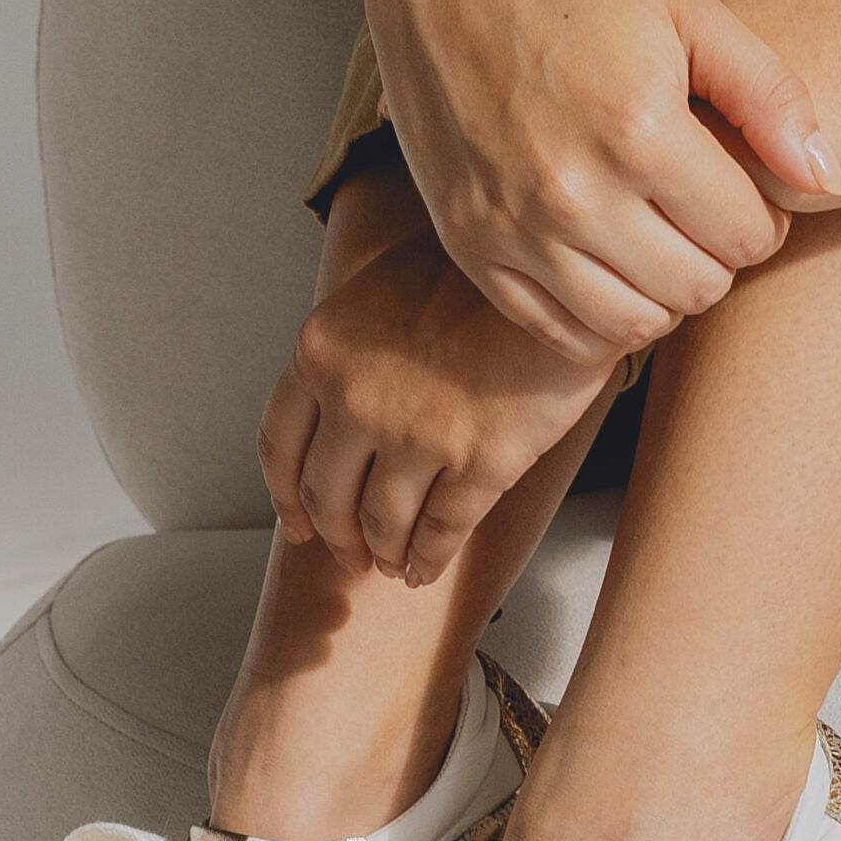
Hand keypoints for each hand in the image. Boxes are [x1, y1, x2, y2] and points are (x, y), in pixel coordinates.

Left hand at [258, 224, 613, 584]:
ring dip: (384, 553)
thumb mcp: (383, 285)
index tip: (297, 526)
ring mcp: (417, 436)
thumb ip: (350, 346)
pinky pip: (442, 531)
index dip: (286, 496)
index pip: (280, 443)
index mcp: (322, 351)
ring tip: (393, 566)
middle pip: (328, 495)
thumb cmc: (477, 271)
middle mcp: (356, 400)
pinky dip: (429, 560)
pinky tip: (427, 571)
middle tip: (351, 557)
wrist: (559, 269)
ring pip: (383, 522)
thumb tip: (338, 402)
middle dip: (338, 537)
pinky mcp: (480, 463)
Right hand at [356, 0, 840, 362]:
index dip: (762, 218)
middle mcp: (574, 194)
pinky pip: (561, 333)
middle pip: (698, 290)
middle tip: (702, 216)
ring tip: (658, 241)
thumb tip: (827, 181)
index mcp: (639, 133)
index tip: (741, 188)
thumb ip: (772, 95)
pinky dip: (597, 316)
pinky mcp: (472, 249)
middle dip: (717, 258)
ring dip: (662, 293)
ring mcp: (515, 229)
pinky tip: (606, 265)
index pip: (747, 238)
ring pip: (635, 325)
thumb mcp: (692, 17)